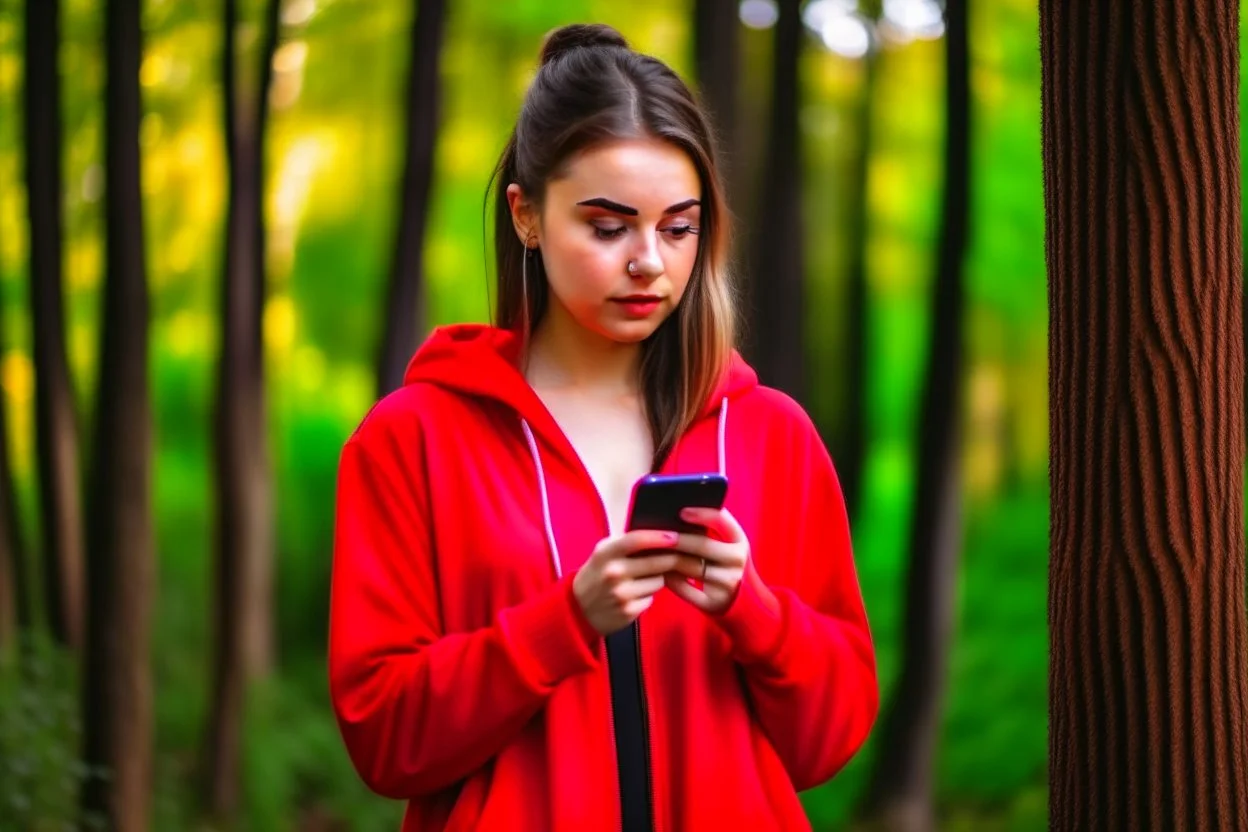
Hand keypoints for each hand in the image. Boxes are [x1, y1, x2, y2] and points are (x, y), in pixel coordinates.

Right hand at [573, 530, 700, 634]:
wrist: (577, 611)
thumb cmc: (596, 575)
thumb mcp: (602, 553)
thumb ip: (626, 543)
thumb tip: (661, 534)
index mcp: (605, 553)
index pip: (637, 540)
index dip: (659, 537)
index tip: (675, 536)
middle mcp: (613, 573)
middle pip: (657, 561)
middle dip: (671, 558)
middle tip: (676, 556)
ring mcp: (622, 594)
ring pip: (659, 580)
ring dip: (658, 578)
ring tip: (643, 579)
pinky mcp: (629, 612)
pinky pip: (652, 597)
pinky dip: (648, 594)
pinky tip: (636, 594)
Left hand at [664, 507, 749, 613]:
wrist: (739, 598)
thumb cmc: (722, 561)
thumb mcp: (724, 542)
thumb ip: (708, 527)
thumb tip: (674, 511)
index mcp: (739, 540)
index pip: (721, 520)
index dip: (701, 514)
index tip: (681, 511)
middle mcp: (738, 561)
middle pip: (703, 545)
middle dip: (678, 539)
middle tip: (656, 533)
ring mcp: (729, 584)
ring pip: (693, 568)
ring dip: (672, 559)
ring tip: (653, 551)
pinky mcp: (715, 603)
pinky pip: (687, 591)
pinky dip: (672, 581)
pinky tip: (662, 574)